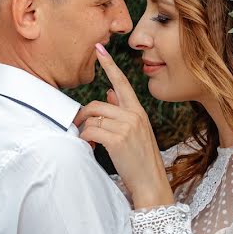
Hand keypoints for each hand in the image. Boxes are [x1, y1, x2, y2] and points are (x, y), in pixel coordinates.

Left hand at [78, 44, 172, 209]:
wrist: (151, 184)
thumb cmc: (141, 160)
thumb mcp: (137, 132)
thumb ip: (123, 111)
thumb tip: (110, 92)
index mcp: (138, 112)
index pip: (122, 83)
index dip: (110, 65)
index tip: (99, 50)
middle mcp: (133, 115)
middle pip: (97, 103)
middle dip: (85, 116)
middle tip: (82, 129)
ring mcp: (126, 127)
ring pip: (92, 118)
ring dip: (86, 131)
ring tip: (91, 144)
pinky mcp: (117, 139)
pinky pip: (90, 132)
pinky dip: (86, 140)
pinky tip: (93, 149)